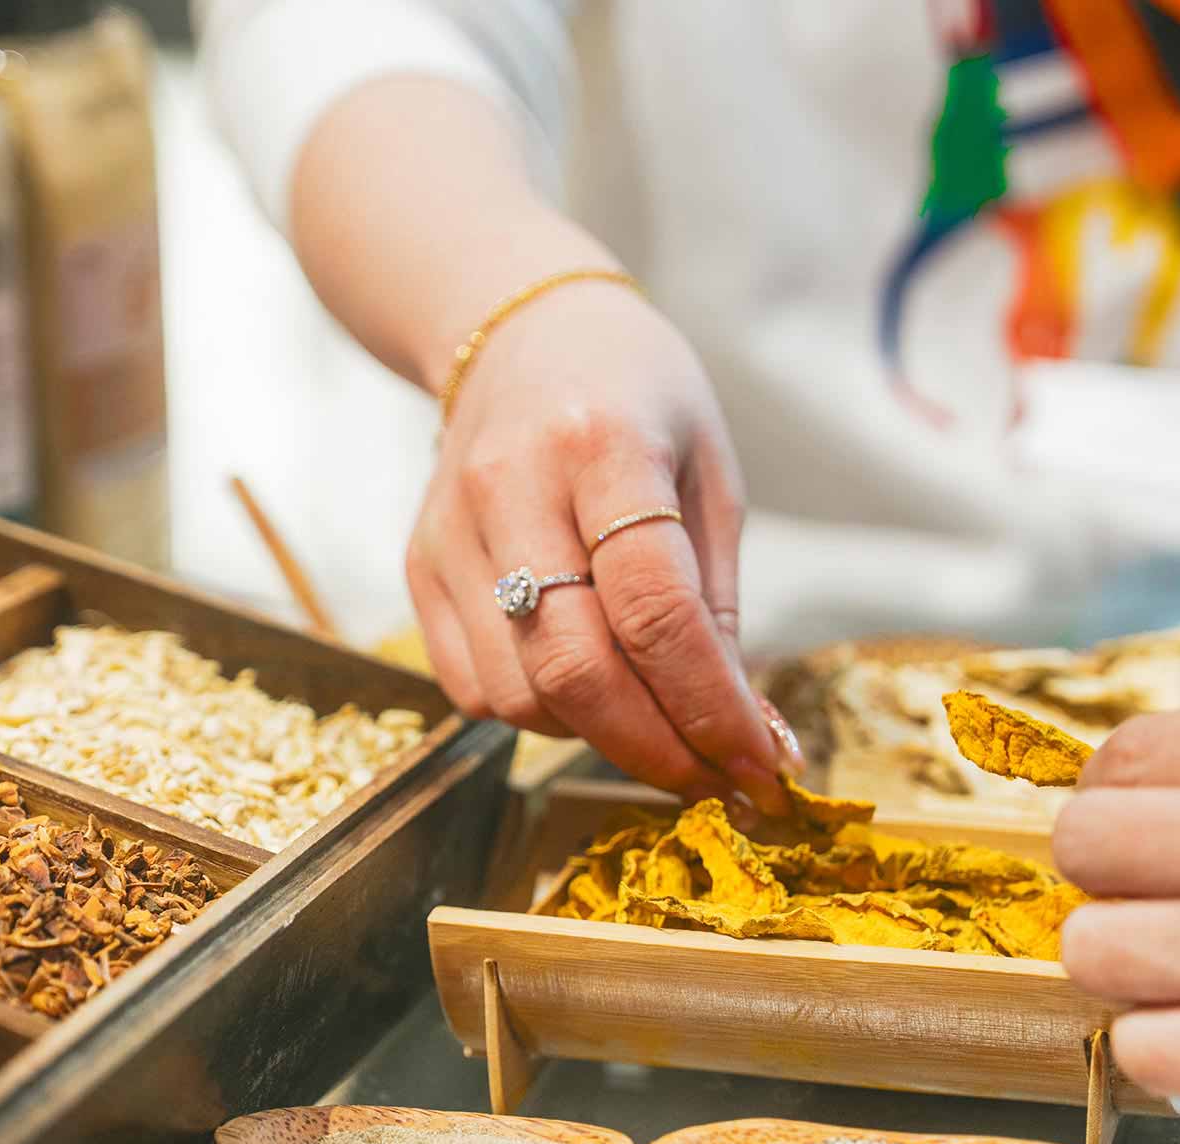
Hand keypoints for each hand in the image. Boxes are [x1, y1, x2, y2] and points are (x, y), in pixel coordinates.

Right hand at [405, 278, 797, 806]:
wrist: (518, 332)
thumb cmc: (635, 396)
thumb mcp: (707, 470)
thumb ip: (717, 601)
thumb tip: (747, 731)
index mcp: (603, 446)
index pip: (655, 609)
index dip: (710, 707)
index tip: (760, 767)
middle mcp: (510, 488)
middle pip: (575, 668)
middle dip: (654, 746)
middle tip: (713, 775)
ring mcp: (450, 532)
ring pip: (520, 694)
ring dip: (599, 735)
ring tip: (654, 719)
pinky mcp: (419, 568)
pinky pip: (475, 688)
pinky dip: (540, 714)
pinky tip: (586, 686)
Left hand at [1055, 690, 1179, 1140]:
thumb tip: (1139, 791)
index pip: (1120, 758)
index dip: (1125, 803)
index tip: (1149, 833)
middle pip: (1084, 846)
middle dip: (1120, 879)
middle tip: (1174, 901)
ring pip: (1091, 948)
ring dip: (1137, 966)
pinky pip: (1138, 1046)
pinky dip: (1174, 1048)